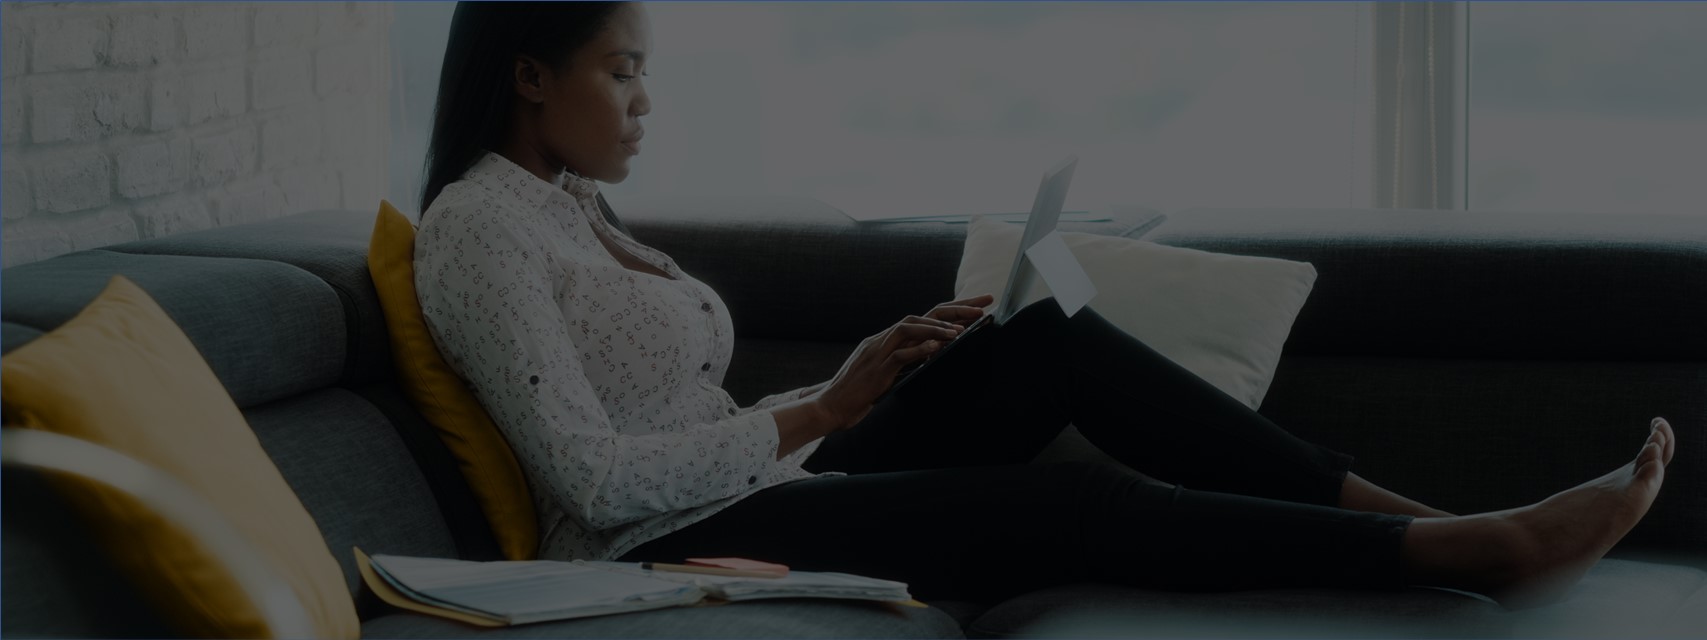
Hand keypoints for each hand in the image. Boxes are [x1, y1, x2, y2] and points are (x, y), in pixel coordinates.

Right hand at [812, 313, 970, 429]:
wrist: (831, 405)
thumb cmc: (858, 392)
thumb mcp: (886, 372)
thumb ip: (905, 360)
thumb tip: (931, 353)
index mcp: (887, 340)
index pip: (923, 318)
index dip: (951, 312)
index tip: (977, 308)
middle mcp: (883, 340)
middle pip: (922, 315)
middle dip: (955, 309)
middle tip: (983, 306)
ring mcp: (878, 352)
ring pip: (909, 329)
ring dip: (937, 328)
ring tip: (961, 331)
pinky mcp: (877, 370)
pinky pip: (900, 355)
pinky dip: (919, 350)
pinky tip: (937, 347)